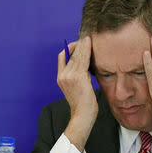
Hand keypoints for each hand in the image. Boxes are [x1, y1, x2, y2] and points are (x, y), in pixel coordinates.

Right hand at [57, 37, 97, 151]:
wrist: (83, 116)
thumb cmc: (84, 104)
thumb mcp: (78, 88)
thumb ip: (79, 76)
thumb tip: (86, 66)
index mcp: (60, 77)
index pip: (62, 57)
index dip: (70, 48)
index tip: (80, 44)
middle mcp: (62, 75)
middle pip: (70, 54)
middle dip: (79, 45)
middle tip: (87, 36)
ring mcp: (69, 76)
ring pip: (77, 55)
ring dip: (83, 45)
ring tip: (89, 37)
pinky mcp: (78, 77)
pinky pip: (82, 59)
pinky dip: (86, 49)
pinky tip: (90, 42)